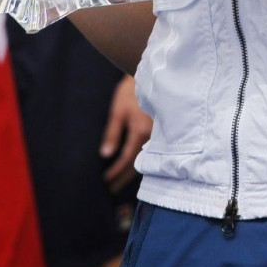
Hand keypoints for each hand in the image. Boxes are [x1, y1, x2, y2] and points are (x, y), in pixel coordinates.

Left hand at [99, 74, 151, 191]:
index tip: (105, 181)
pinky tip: (134, 163)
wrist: (150, 77)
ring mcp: (159, 135)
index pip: (126, 159)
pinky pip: (150, 151)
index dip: (115, 172)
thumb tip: (105, 155)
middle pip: (137, 164)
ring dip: (132, 170)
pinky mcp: (161, 131)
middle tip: (111, 189)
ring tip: (121, 180)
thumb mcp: (118, 111)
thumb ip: (112, 134)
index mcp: (140, 132)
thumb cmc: (131, 92)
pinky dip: (140, 159)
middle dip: (123, 177)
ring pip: (144, 158)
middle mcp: (152, 137)